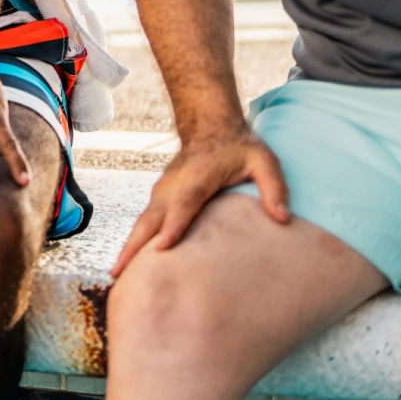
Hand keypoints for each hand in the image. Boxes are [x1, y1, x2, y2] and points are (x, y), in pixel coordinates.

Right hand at [111, 129, 287, 274]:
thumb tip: (282, 218)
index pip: (184, 203)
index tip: (162, 249)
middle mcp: (174, 184)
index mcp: (197, 176)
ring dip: (129, 245)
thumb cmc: (239, 146)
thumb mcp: (263, 160)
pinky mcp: (161, 195)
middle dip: (135, 245)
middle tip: (120, 275)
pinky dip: (135, 239)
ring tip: (118, 275)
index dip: (173, 225)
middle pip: (151, 217)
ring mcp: (164, 189)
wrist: (210, 124)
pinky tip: (130, 260)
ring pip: (144, 221)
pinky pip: (146, 220)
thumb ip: (274, 187)